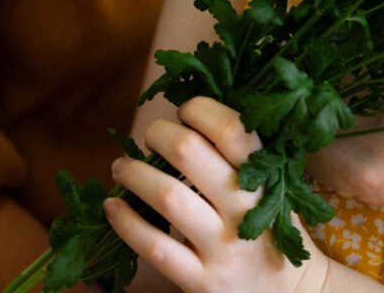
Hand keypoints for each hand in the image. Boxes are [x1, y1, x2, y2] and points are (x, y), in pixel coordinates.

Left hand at [104, 97, 328, 292]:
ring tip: (120, 166)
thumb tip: (189, 112)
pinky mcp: (201, 281)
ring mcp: (222, 247)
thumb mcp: (270, 185)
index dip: (200, 109)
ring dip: (134, 173)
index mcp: (263, 177)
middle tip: (150, 135)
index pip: (232, 128)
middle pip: (190, 152)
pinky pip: (156, 247)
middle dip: (160, 134)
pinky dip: (126, 223)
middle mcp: (244, 209)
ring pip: (168, 197)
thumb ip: (241, 155)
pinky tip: (112, 206)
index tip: (185, 110)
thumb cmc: (270, 226)